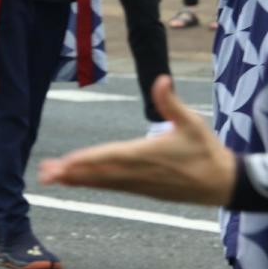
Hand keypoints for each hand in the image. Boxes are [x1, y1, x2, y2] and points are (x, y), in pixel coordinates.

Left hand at [39, 76, 235, 205]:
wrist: (222, 183)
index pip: (111, 157)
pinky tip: (79, 182)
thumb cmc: (206, 150)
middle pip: (100, 174)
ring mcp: (140, 184)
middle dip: (72, 174)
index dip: (88, 160)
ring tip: (52, 179)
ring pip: (103, 183)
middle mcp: (140, 173)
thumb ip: (170, 102)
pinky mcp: (143, 190)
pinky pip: (112, 187)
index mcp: (148, 154)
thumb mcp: (192, 122)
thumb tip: (161, 78)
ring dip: (77, 180)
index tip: (66, 163)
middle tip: (45, 174)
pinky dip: (93, 184)